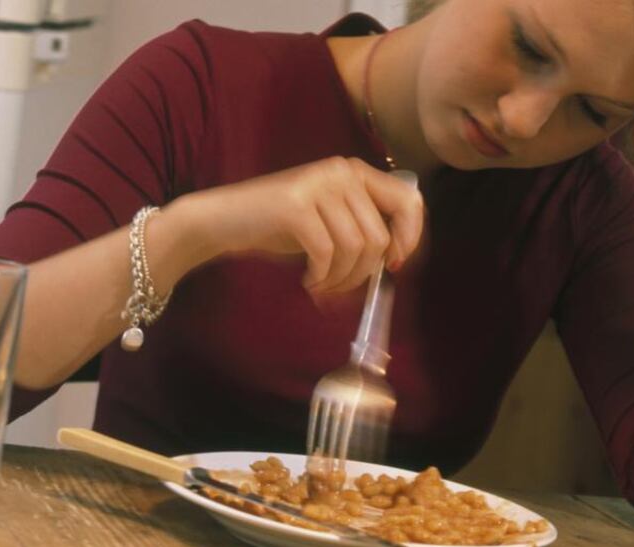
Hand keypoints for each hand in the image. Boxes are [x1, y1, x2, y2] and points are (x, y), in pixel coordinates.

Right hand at [194, 157, 424, 293]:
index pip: (408, 200)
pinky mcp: (295, 207)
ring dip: (341, 279)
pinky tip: (308, 280)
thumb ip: (364, 226)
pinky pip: (327, 254)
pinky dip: (321, 277)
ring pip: (355, 249)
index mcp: (355, 172)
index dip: (410, 237)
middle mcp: (340, 172)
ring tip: (322, 286)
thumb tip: (397, 258)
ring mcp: (317, 186)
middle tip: (340, 288)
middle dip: (363, 273)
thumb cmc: (281, 226)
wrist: (223, 220)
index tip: (394, 264)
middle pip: (378, 236)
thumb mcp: (331, 219)